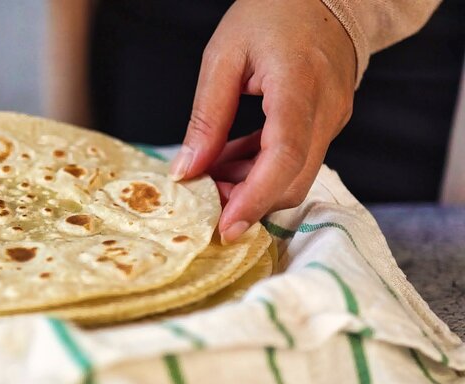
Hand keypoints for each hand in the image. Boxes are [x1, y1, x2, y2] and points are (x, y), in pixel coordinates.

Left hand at [169, 0, 355, 242]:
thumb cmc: (273, 12)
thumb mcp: (223, 56)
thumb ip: (207, 118)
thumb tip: (187, 171)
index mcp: (298, 86)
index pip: (284, 157)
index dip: (254, 198)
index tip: (225, 226)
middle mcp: (325, 110)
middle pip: (292, 180)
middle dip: (246, 202)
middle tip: (204, 202)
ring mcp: (333, 119)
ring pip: (295, 176)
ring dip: (250, 187)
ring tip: (209, 175)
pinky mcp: (328, 122)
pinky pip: (296, 160)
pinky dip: (261, 169)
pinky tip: (229, 159)